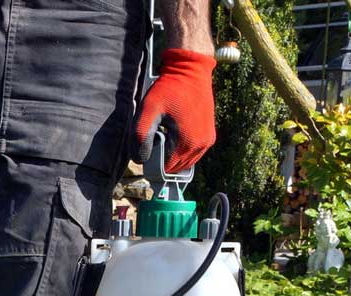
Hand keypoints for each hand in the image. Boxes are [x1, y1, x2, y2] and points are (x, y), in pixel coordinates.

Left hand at [135, 49, 215, 174]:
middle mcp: (200, 146)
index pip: (164, 169)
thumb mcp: (148, 110)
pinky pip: (193, 153)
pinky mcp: (209, 135)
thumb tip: (140, 160)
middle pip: (174, 167)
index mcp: (186, 143)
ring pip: (184, 162)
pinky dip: (182, 149)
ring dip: (172, 154)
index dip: (152, 160)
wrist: (190, 70)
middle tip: (156, 135)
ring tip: (165, 132)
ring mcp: (207, 141)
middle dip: (162, 158)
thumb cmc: (169, 89)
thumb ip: (140, 137)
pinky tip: (175, 133)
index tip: (148, 142)